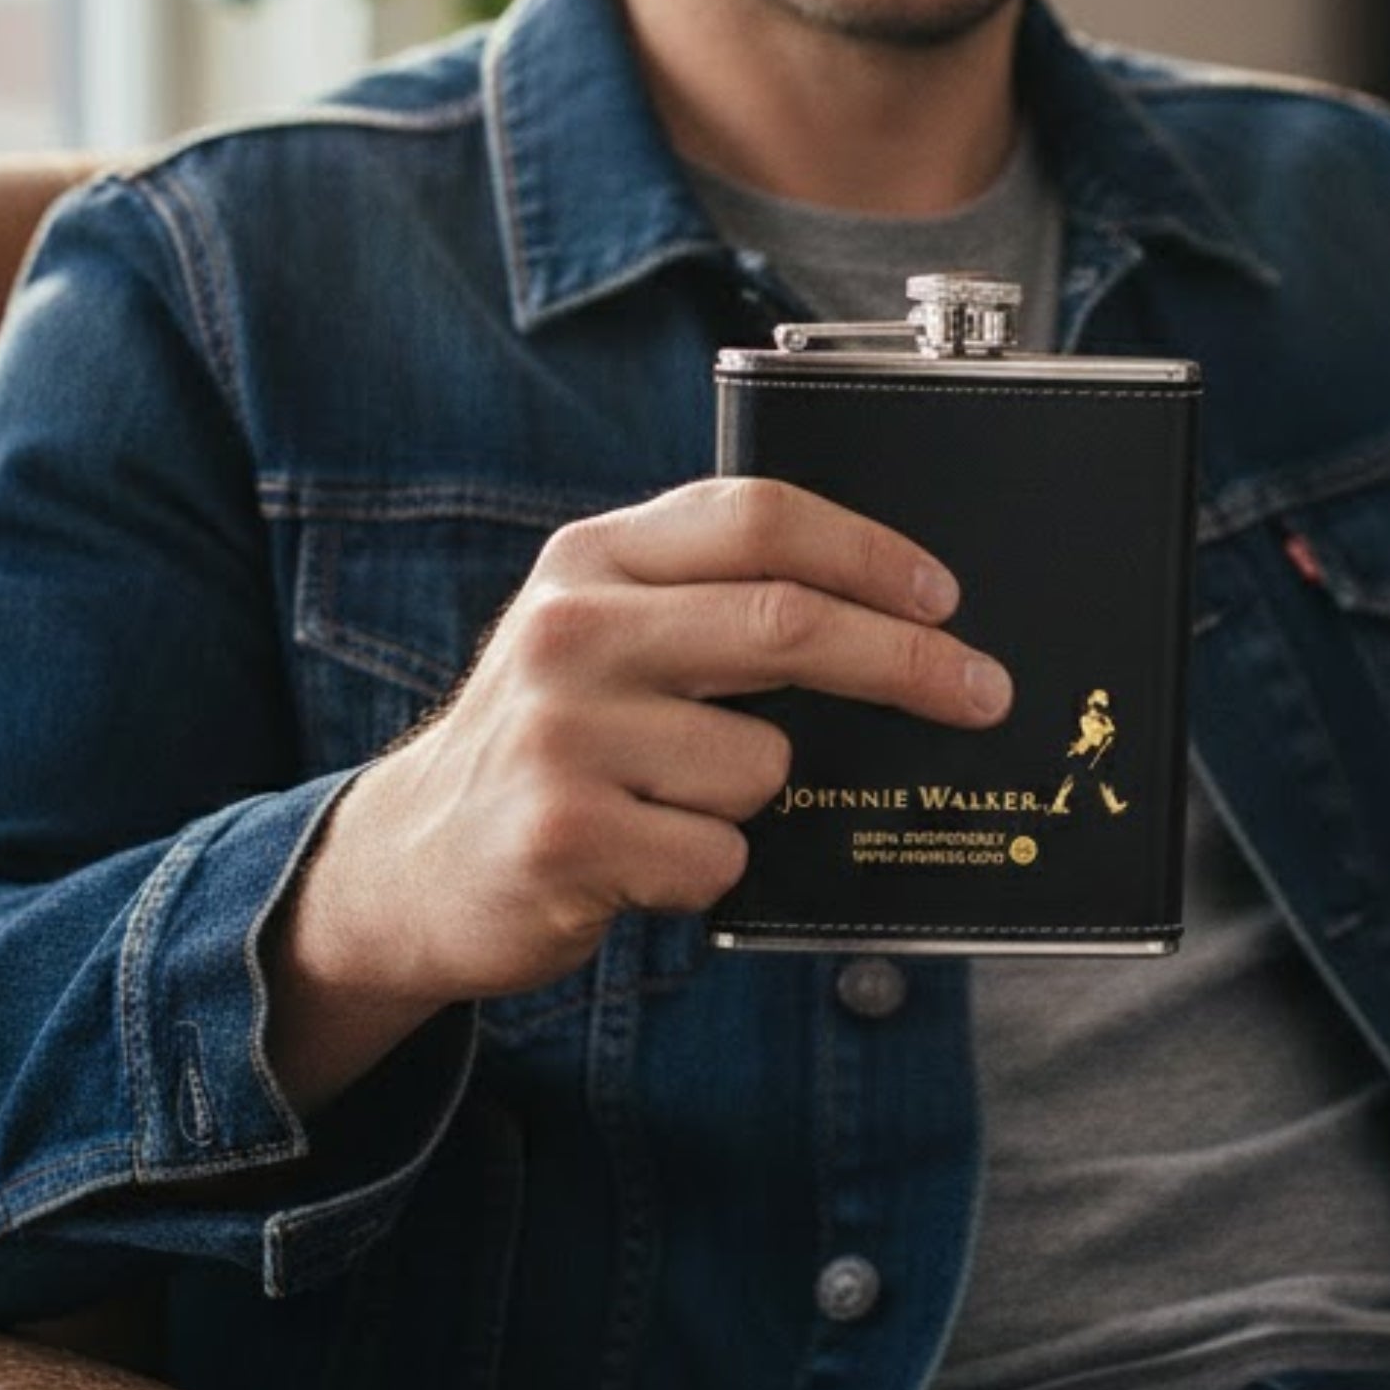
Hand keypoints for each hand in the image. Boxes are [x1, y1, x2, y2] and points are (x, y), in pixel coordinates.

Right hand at [264, 477, 1008, 1103]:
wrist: (408, 864)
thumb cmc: (551, 742)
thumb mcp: (599, 634)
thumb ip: (707, 601)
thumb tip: (893, 618)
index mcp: (591, 560)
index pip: (756, 518)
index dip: (867, 552)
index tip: (943, 595)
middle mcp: (570, 630)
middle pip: (787, 623)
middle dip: (908, 663)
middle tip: (981, 692)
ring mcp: (561, 732)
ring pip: (761, 764)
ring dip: (759, 802)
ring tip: (678, 806)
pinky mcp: (561, 835)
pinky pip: (716, 856)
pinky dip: (709, 871)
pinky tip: (644, 861)